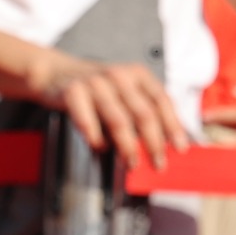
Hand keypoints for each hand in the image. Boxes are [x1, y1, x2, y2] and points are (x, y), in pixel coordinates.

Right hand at [38, 52, 185, 168]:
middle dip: (154, 142)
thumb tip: (164, 141)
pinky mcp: (73, 92)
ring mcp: (96, 83)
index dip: (173, 125)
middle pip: (144, 113)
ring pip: (119, 120)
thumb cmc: (96, 87)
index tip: (180, 146)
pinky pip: (87, 121)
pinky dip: (96, 138)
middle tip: (159, 163)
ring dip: (128, 146)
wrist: (55, 72)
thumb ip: (142, 109)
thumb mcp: (124, 89)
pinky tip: (101, 148)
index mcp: (137, 74)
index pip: (162, 101)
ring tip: (132, 162)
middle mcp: (119, 76)